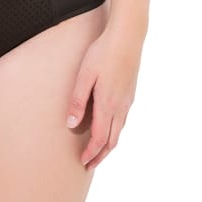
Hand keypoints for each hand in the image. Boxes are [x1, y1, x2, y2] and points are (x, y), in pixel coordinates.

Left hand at [66, 26, 142, 169]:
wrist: (127, 37)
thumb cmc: (103, 53)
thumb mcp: (85, 75)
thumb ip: (78, 100)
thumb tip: (71, 124)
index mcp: (107, 104)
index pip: (99, 138)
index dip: (91, 153)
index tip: (83, 162)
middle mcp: (120, 107)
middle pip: (112, 141)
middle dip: (100, 155)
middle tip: (90, 164)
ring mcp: (128, 100)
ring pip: (119, 131)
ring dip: (108, 144)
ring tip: (99, 150)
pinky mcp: (130, 93)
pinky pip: (123, 120)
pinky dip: (115, 131)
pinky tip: (110, 126)